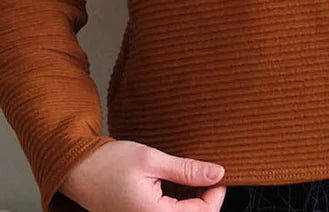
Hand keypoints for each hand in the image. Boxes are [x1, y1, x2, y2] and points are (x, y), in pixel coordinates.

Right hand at [58, 139, 226, 210]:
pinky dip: (177, 199)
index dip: (215, 194)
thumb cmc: (110, 163)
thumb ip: (186, 170)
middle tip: (207, 171)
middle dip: (204, 196)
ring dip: (191, 198)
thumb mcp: (152, 160)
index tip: (219, 173)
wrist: (77, 170)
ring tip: (191, 173)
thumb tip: (217, 174)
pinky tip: (177, 180)